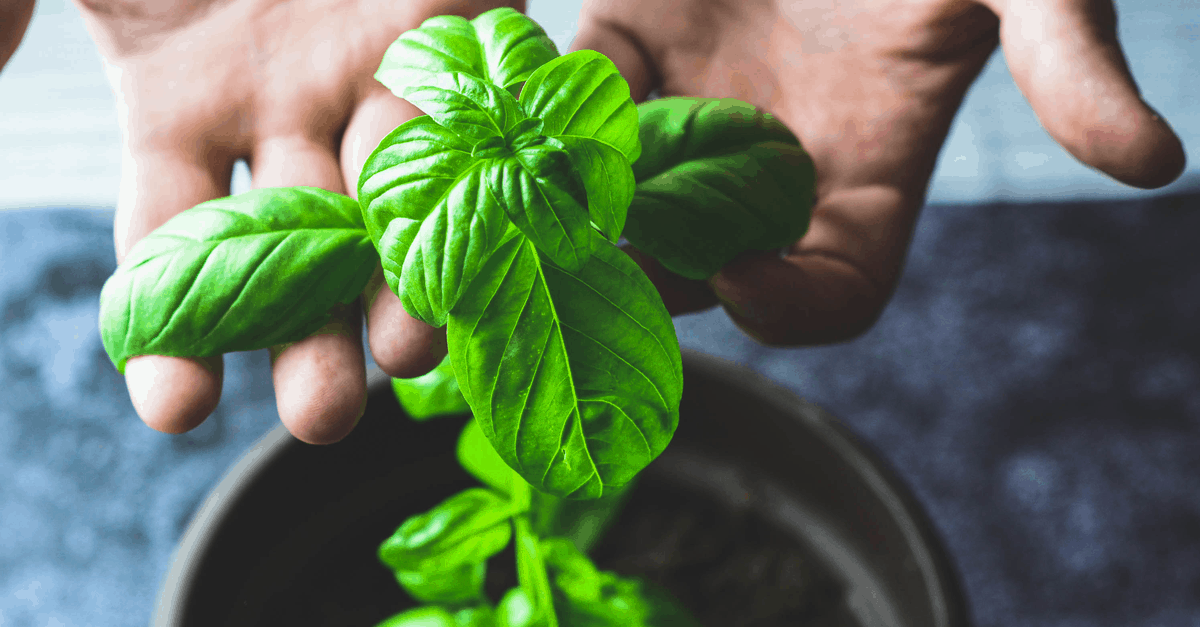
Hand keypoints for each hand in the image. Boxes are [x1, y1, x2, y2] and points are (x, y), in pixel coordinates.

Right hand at [76, 0, 522, 442]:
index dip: (171, 330)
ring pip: (399, 204)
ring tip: (410, 354)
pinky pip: (475, 111)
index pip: (172, 241)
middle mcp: (288, 109)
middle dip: (314, 342)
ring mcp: (374, 72)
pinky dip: (488, 176)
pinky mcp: (453, 23)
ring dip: (409, 285)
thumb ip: (4, 18)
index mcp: (185, 102)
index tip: (177, 409)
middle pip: (307, 254)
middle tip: (324, 414)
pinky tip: (495, 239)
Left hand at [574, 0, 1185, 343]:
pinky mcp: (626, 48)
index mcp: (870, 168)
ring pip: (626, 204)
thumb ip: (1068, 56)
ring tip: (542, 204)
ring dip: (585, 214)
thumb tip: (1154, 162)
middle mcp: (774, 160)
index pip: (835, 289)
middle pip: (709, 265)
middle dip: (657, 273)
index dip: (795, 307)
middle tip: (606, 260)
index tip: (743, 277)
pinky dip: (544, 124)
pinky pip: (575, 111)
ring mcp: (695, 109)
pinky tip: (518, 122)